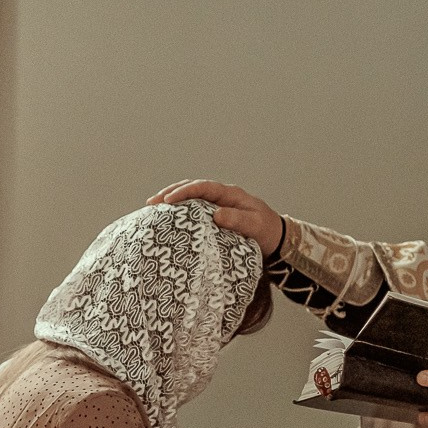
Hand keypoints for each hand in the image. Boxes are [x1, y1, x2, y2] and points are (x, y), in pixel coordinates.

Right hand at [147, 179, 282, 252]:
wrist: (276, 240)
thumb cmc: (267, 232)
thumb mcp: (255, 226)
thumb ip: (238, 220)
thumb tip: (216, 214)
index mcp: (230, 194)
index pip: (203, 187)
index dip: (184, 192)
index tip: (168, 201)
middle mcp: (221, 196)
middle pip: (191, 188)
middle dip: (170, 193)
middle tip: (151, 203)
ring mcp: (216, 205)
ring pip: (189, 197)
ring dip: (171, 200)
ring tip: (152, 208)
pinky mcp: (213, 216)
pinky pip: (193, 209)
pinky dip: (178, 211)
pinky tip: (166, 219)